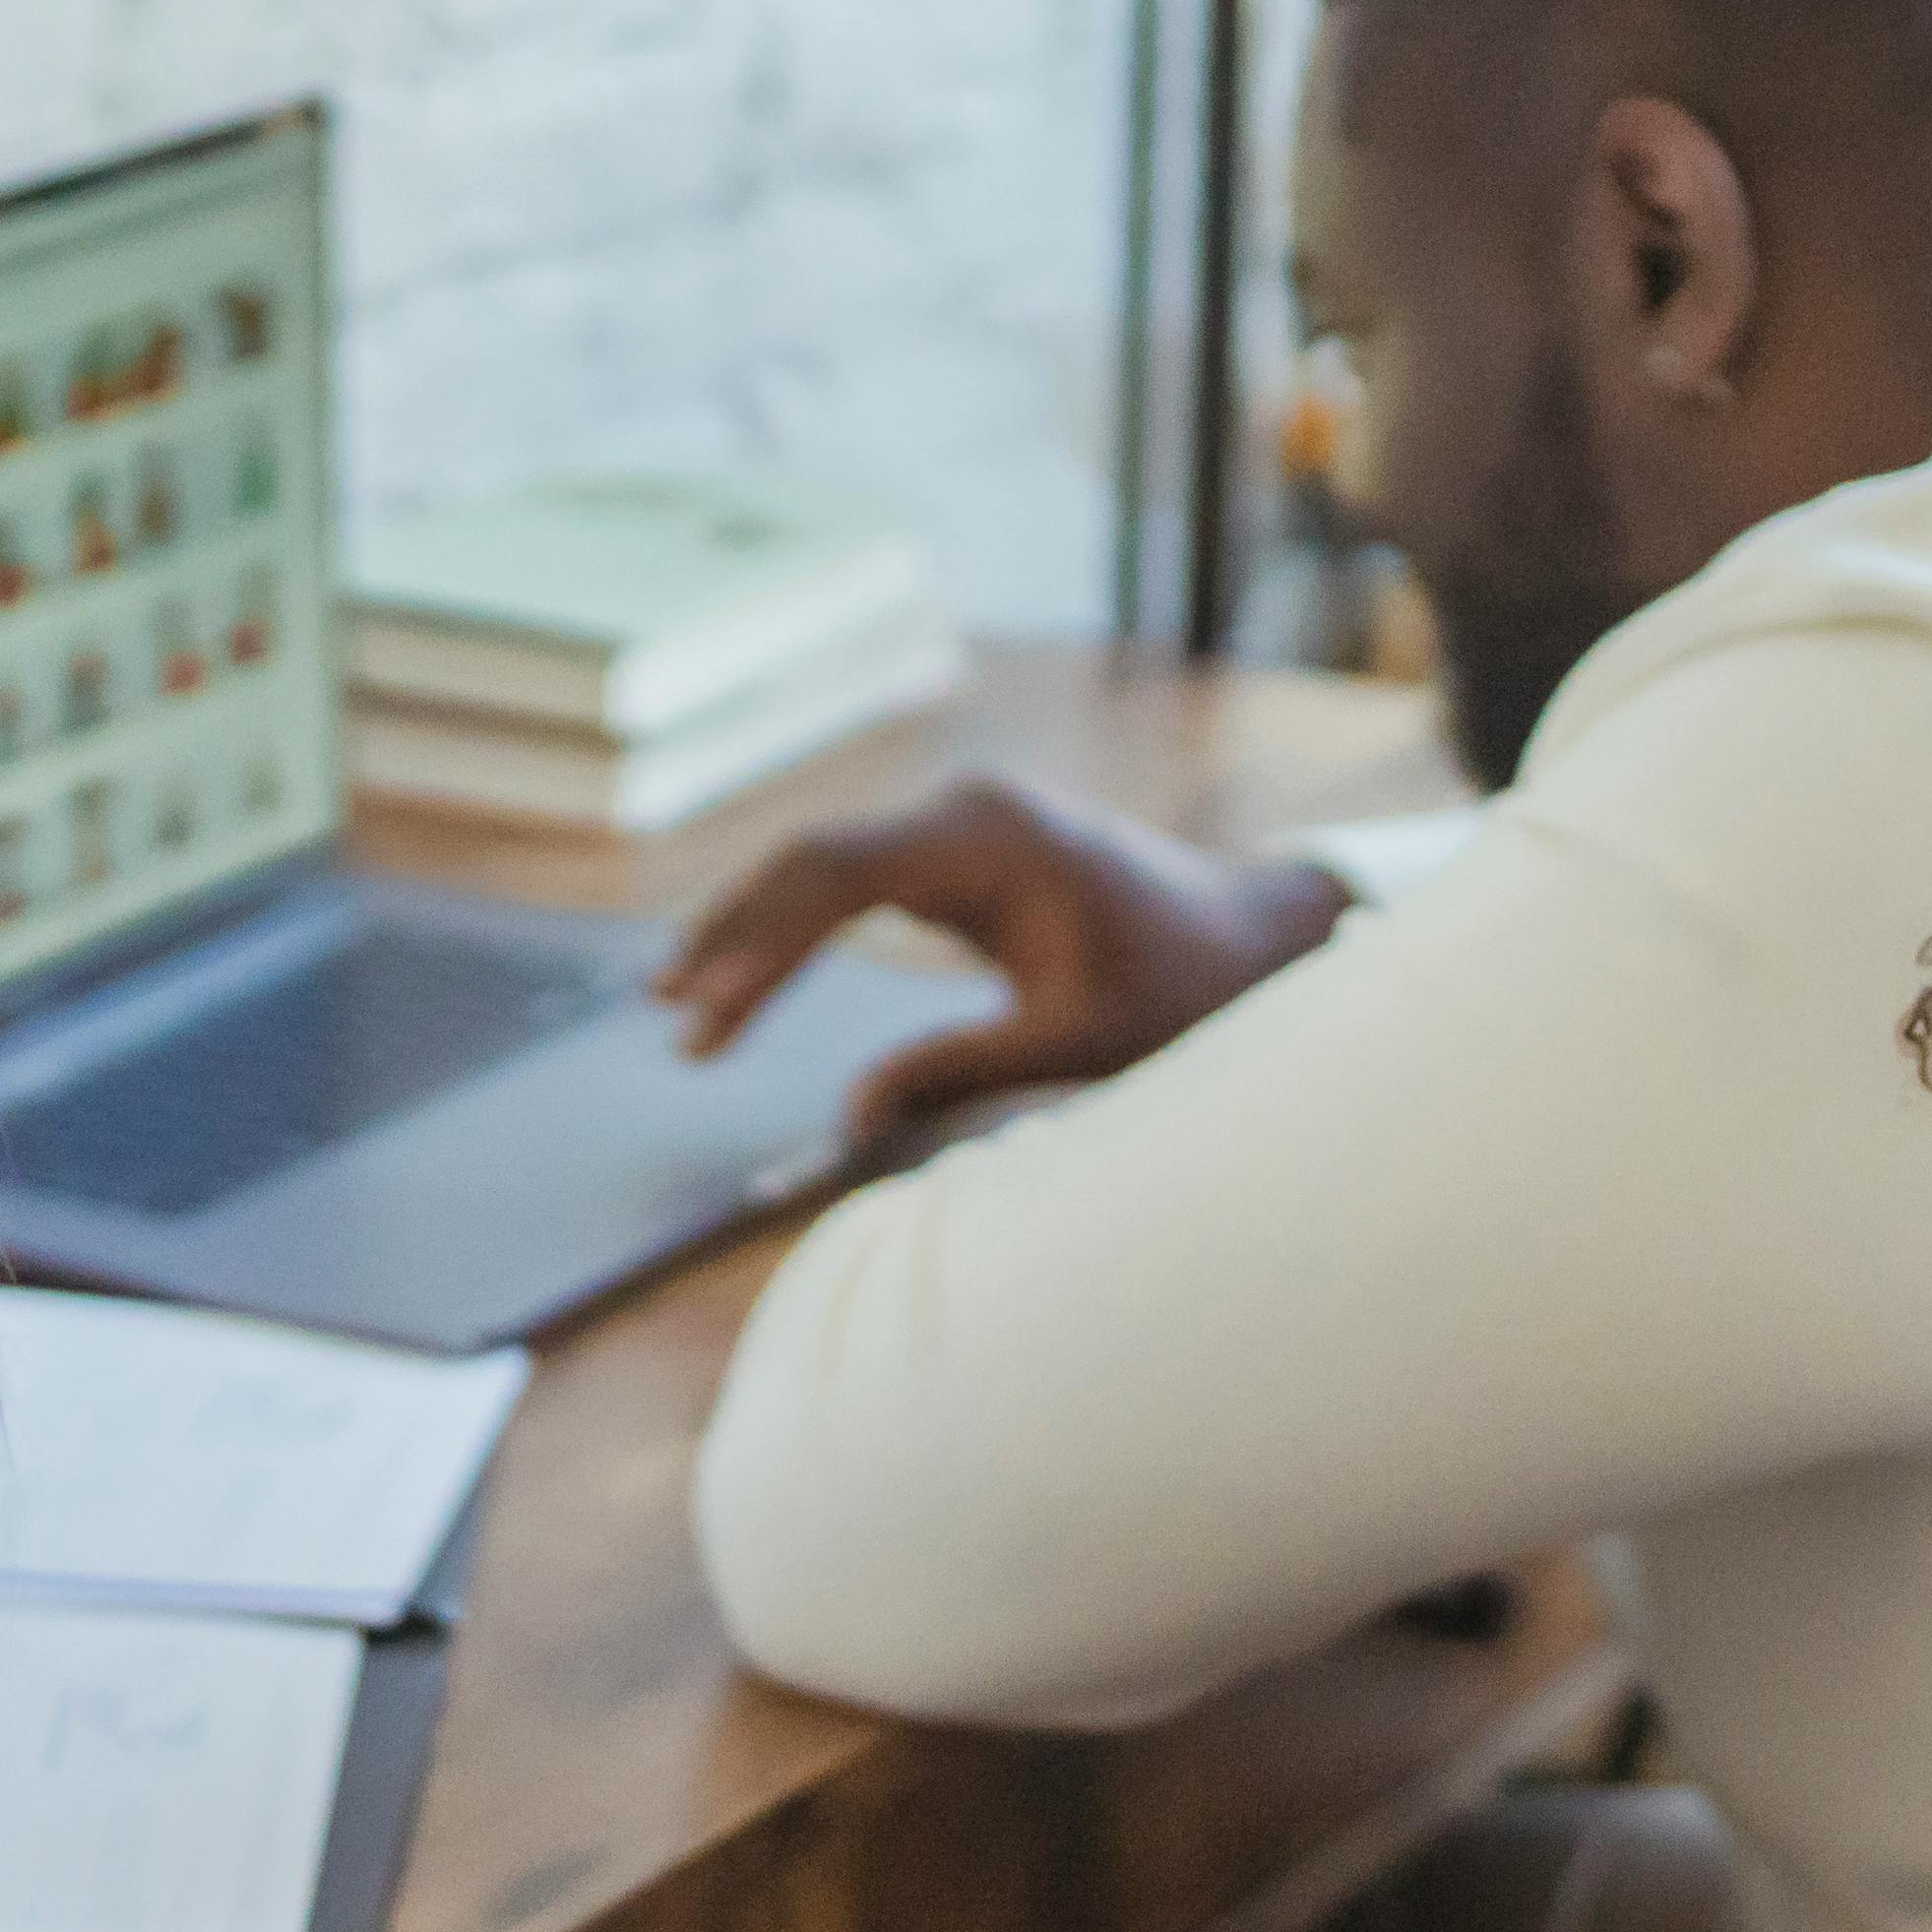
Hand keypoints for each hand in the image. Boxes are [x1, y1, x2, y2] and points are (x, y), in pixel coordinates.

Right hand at [653, 773, 1348, 1143]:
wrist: (1260, 942)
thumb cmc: (1187, 996)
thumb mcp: (1079, 1047)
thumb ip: (964, 1074)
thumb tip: (853, 1120)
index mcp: (993, 838)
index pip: (839, 872)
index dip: (762, 941)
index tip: (708, 1011)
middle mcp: (967, 811)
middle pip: (812, 858)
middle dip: (735, 938)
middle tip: (671, 1021)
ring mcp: (963, 824)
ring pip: (824, 864)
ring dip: (754, 932)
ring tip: (680, 1013)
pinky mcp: (964, 853)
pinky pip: (856, 880)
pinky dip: (799, 929)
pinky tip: (746, 982)